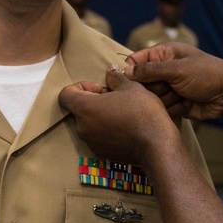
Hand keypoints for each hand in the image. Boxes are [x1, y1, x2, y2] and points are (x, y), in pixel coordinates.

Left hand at [59, 66, 178, 166]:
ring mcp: (91, 143)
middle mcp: (82, 128)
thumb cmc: (142, 112)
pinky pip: (98, 137)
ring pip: (89, 124)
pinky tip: (126, 127)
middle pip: (78, 109)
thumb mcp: (131, 87)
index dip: (80, 87)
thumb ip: (115, 77)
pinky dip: (107, 130)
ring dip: (100, 116)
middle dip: (94, 101)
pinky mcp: (102, 153)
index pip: (65, 95)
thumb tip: (110, 70)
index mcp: (84, 109)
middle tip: (114, 98)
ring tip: (122, 112)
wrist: (157, 145)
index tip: (100, 88)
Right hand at [125, 42, 222, 120]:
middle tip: (168, 87)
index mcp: (165, 53)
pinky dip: (173, 108)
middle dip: (153, 88)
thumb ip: (150, 70)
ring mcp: (170, 87)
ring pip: (151, 97)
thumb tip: (125, 71)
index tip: (128, 82)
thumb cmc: (207, 75)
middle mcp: (165, 70)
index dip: (130, 71)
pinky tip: (187, 104)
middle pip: (142, 82)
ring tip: (182, 95)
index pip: (136, 60)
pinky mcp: (175, 103)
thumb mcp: (177, 69)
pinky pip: (162, 109)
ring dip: (165, 99)